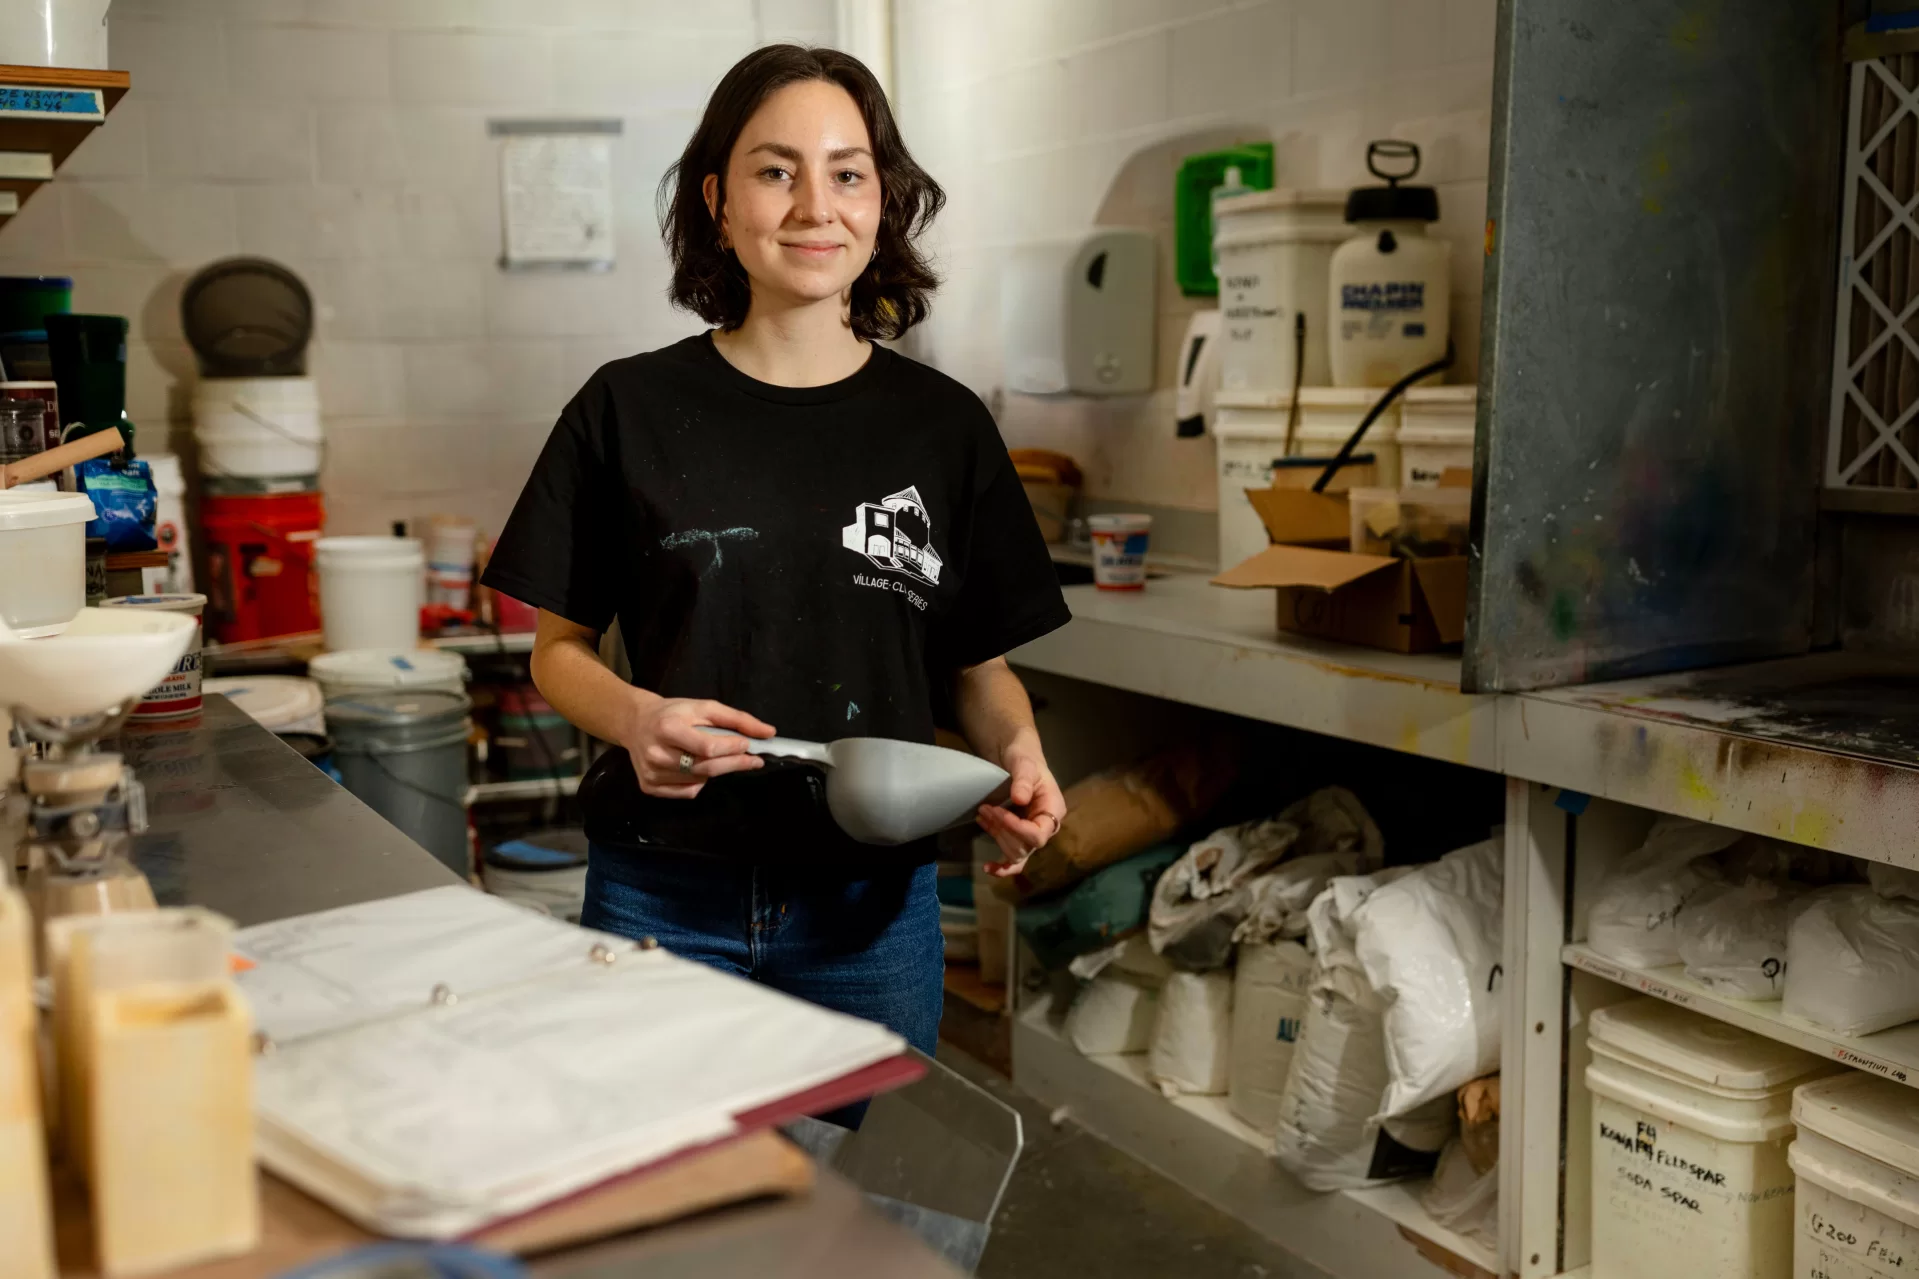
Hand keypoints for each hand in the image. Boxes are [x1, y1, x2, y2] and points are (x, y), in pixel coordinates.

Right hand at [625, 695, 775, 798]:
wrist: (635, 722)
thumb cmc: (674, 712)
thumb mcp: (704, 707)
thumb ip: (737, 719)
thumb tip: (769, 732)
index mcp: (668, 728)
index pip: (708, 747)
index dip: (732, 749)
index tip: (749, 746)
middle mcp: (657, 754)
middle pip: (706, 768)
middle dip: (734, 764)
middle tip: (752, 760)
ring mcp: (652, 773)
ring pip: (699, 781)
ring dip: (715, 770)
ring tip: (712, 756)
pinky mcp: (649, 787)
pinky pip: (687, 792)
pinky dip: (699, 782)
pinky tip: (694, 767)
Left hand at [978, 737, 1064, 876]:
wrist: (1016, 760)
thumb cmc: (1024, 759)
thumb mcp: (1024, 763)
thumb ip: (1023, 779)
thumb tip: (1020, 799)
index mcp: (1053, 810)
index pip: (1039, 833)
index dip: (1017, 829)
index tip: (998, 812)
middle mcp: (1046, 827)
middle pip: (1026, 846)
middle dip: (1003, 830)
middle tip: (985, 808)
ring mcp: (1033, 835)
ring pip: (1016, 853)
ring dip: (997, 837)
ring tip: (982, 815)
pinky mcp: (1020, 838)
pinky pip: (1014, 861)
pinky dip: (1002, 867)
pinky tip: (988, 868)